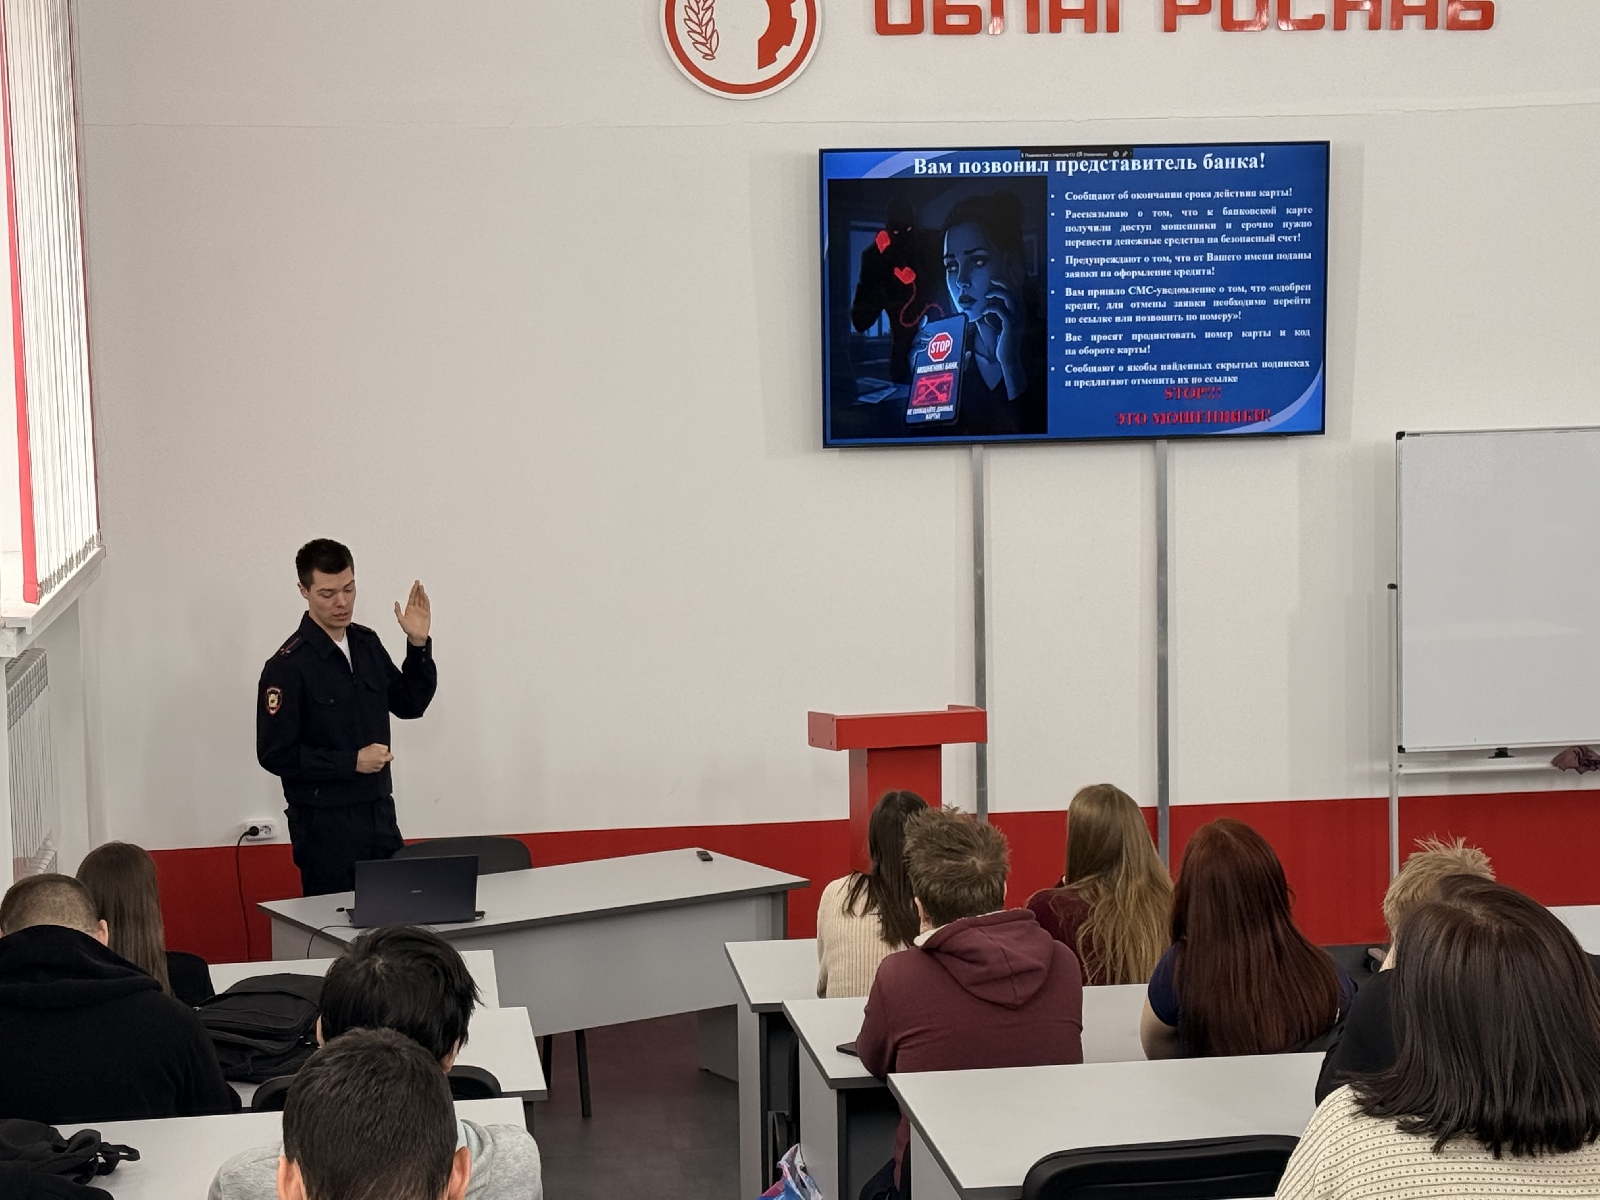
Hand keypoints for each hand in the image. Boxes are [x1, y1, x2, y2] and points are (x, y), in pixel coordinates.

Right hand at [357, 744, 392, 773]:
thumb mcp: (372, 746)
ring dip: (381, 761)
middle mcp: (383, 758)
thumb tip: (384, 749)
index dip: (384, 750)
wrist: (357, 761)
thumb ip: (380, 747)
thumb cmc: (363, 753)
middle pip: (390, 757)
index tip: (381, 751)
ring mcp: (381, 765)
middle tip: (381, 756)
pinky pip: (379, 768)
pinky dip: (377, 766)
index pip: (387, 749)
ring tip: (373, 760)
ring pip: (384, 763)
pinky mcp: (377, 770)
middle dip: (387, 756)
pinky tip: (372, 764)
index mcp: (383, 751)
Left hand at [395, 580, 430, 645]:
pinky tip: (425, 595)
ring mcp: (421, 611)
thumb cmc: (408, 630)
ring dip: (422, 593)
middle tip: (418, 582)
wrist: (416, 636)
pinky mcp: (426, 614)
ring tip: (422, 587)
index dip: (413, 590)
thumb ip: (398, 611)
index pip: (412, 597)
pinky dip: (426, 600)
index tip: (415, 584)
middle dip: (418, 589)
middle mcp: (415, 608)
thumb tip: (396, 602)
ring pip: (422, 600)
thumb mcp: (400, 620)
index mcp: (409, 609)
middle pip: (417, 597)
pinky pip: (427, 605)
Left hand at [979, 281, 1026, 399]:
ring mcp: (1017, 318)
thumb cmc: (1004, 343)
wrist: (1009, 358)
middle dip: (1002, 282)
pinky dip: (990, 308)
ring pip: (1008, 296)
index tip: (994, 280)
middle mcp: (1021, 312)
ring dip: (997, 292)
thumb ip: (997, 319)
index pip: (1015, 291)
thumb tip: (987, 314)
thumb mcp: (1001, 328)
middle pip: (1013, 290)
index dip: (1006, 283)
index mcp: (1020, 311)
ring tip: (987, 295)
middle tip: (991, 280)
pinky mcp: (1010, 325)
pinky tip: (984, 313)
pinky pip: (1000, 310)